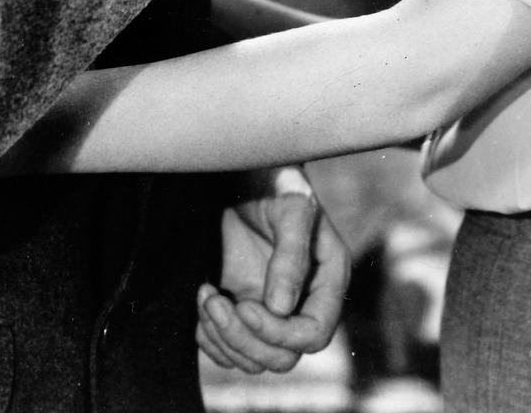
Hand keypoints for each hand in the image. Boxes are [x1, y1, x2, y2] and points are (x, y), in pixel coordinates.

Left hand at [197, 170, 349, 373]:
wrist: (237, 169)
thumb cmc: (271, 178)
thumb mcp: (289, 206)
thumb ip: (291, 254)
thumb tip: (281, 307)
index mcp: (327, 280)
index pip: (314, 333)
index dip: (280, 333)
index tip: (245, 307)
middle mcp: (302, 303)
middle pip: (283, 357)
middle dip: (244, 338)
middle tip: (214, 301)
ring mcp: (270, 311)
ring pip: (254, 360)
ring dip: (223, 337)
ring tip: (206, 296)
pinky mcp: (241, 311)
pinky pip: (228, 351)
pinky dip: (210, 338)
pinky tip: (203, 298)